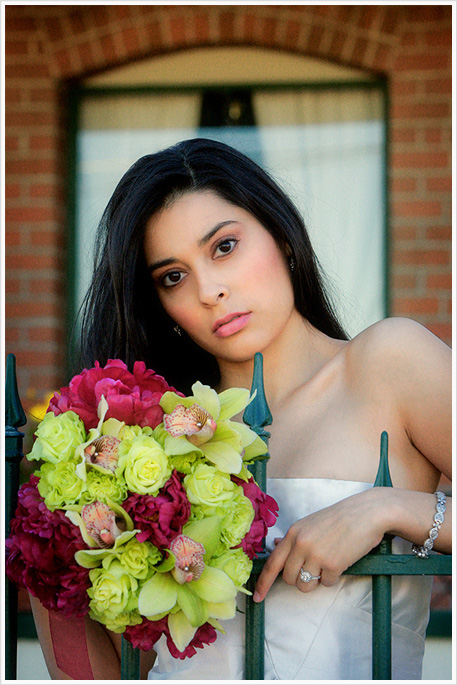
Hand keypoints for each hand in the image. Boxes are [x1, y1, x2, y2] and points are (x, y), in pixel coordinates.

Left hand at [253, 488, 386, 601]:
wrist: (365, 514)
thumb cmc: (338, 518)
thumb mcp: (309, 523)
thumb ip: (293, 538)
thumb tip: (276, 546)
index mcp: (293, 533)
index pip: (272, 563)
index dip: (262, 582)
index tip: (257, 597)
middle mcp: (301, 544)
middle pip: (288, 578)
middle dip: (298, 579)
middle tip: (312, 568)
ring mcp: (316, 555)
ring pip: (305, 585)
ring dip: (315, 581)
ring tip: (326, 564)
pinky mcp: (333, 565)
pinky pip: (326, 584)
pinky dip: (333, 577)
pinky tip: (340, 561)